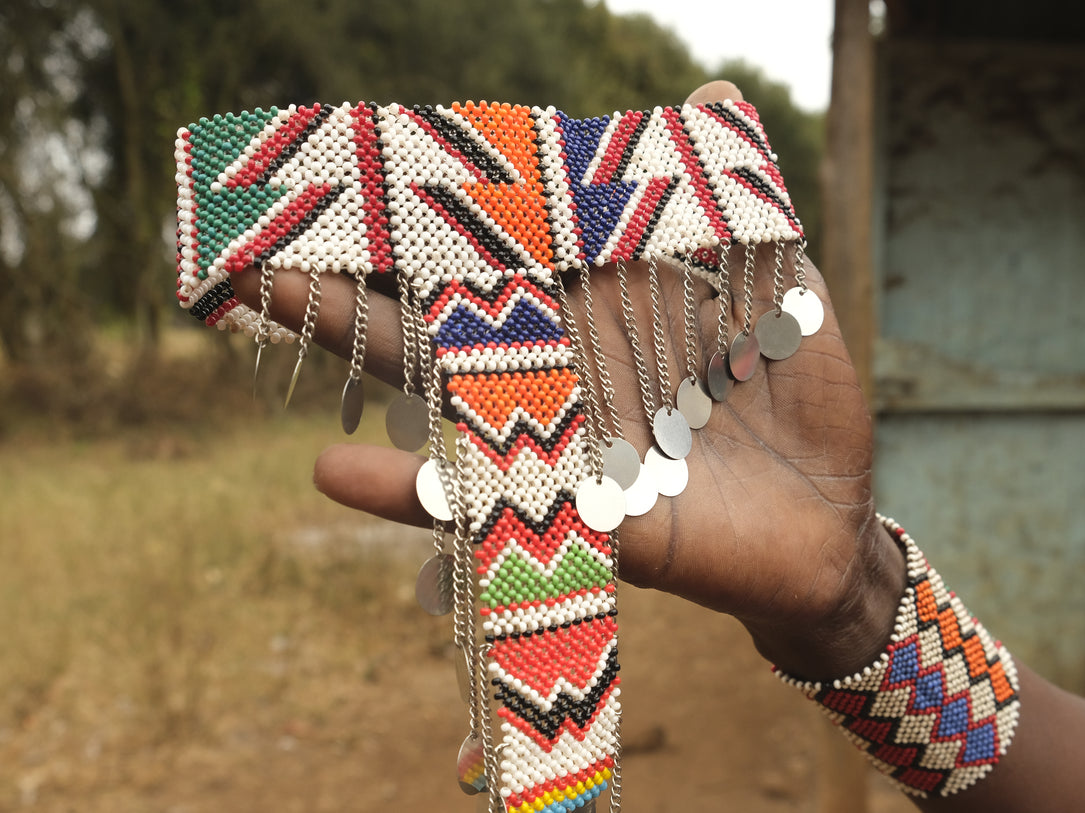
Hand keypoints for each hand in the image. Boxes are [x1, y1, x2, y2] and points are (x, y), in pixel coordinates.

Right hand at [241, 81, 902, 679]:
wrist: (835, 516)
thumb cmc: (799, 396)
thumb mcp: (783, 288)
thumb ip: (742, 206)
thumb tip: (715, 90)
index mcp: (599, 305)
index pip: (503, 245)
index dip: (432, 206)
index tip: (349, 157)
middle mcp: (559, 365)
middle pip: (439, 307)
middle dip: (350, 262)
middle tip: (248, 218)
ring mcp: (558, 438)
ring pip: (436, 387)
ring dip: (346, 346)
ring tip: (251, 303)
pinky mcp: (578, 511)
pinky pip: (486, 497)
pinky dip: (410, 492)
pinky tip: (332, 470)